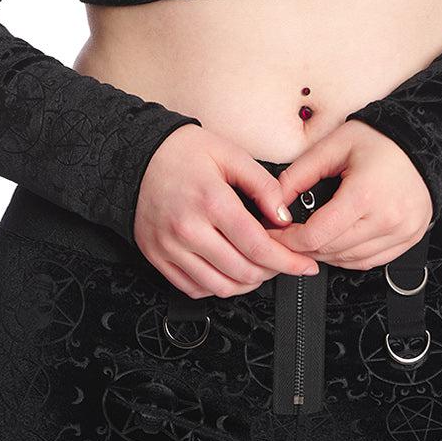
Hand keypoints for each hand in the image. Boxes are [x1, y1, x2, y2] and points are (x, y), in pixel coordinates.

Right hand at [134, 124, 321, 298]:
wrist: (136, 155)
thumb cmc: (182, 152)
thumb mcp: (230, 154)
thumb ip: (263, 185)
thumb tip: (283, 216)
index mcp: (211, 201)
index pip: (258, 246)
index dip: (288, 261)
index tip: (305, 265)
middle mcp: (188, 229)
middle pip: (242, 272)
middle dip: (271, 272)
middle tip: (282, 261)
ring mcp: (169, 247)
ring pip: (219, 287)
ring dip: (247, 284)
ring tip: (258, 267)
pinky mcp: (157, 257)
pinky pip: (193, 288)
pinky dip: (217, 286)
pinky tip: (228, 270)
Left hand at [270, 121, 434, 270]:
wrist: (423, 141)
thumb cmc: (381, 140)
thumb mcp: (334, 146)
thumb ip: (299, 174)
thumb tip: (274, 202)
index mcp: (364, 195)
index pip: (316, 235)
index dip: (289, 240)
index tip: (276, 233)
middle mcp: (386, 219)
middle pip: (331, 251)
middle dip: (303, 247)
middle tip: (288, 235)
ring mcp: (401, 232)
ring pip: (349, 261)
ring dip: (325, 254)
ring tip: (311, 237)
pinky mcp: (409, 239)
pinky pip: (371, 262)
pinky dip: (349, 257)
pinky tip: (338, 242)